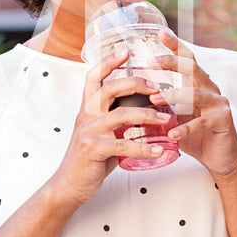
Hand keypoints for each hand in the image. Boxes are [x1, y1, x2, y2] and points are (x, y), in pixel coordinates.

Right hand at [48, 49, 171, 204]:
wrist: (69, 185)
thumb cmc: (90, 159)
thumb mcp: (101, 134)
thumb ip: (116, 121)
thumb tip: (142, 112)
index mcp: (87, 109)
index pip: (94, 78)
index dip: (108, 62)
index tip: (125, 52)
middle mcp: (85, 116)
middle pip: (110, 89)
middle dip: (136, 83)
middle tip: (157, 87)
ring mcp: (88, 132)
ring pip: (121, 114)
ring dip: (148, 115)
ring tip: (167, 118)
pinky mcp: (93, 150)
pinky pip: (123, 145)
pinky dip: (144, 147)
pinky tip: (159, 150)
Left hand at [150, 32, 236, 180]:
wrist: (221, 159)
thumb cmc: (195, 137)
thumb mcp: (175, 118)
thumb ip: (161, 107)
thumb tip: (129, 100)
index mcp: (198, 85)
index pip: (187, 60)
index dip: (175, 46)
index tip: (160, 33)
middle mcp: (210, 89)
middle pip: (192, 68)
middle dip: (172, 62)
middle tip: (151, 62)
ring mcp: (219, 103)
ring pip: (196, 94)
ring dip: (174, 96)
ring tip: (155, 100)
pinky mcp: (224, 120)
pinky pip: (202, 122)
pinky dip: (185, 128)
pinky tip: (172, 134)